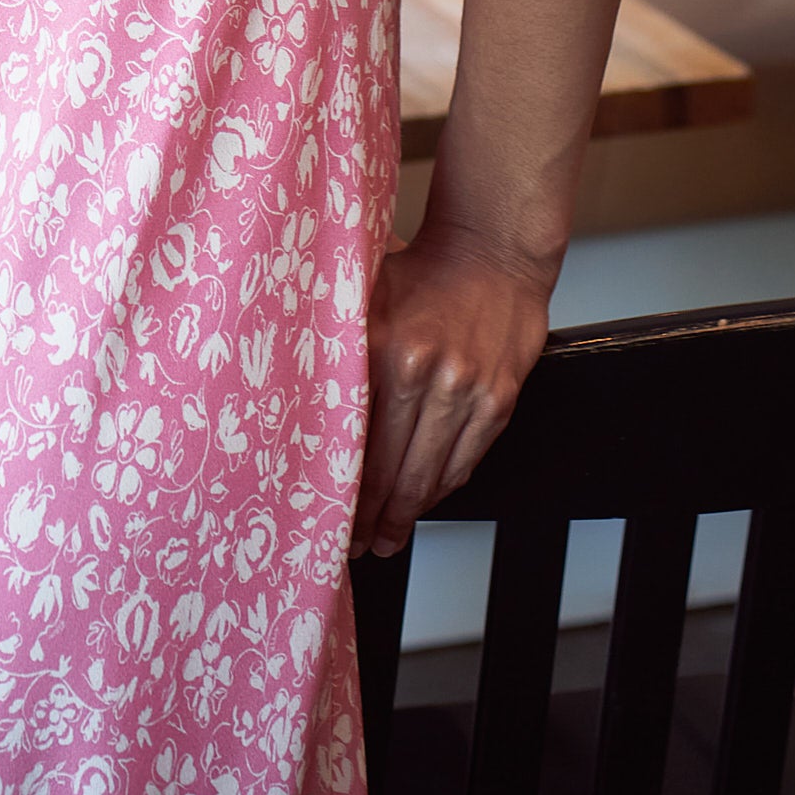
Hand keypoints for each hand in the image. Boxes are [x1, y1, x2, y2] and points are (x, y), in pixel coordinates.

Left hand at [352, 228, 550, 556]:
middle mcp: (427, 374)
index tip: (326, 515)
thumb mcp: (366, 295)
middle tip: (356, 546)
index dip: (343, 486)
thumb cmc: (423, 267)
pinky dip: (444, 489)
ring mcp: (467, 391)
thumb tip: (296, 394)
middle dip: (372, 516)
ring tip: (388, 538)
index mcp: (386, 349)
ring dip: (408, 514)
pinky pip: (466, 461)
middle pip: (393, 469)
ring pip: (431, 475)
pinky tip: (425, 501)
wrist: (493, 248)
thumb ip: (339, 344)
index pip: (357, 440)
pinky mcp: (498, 401)